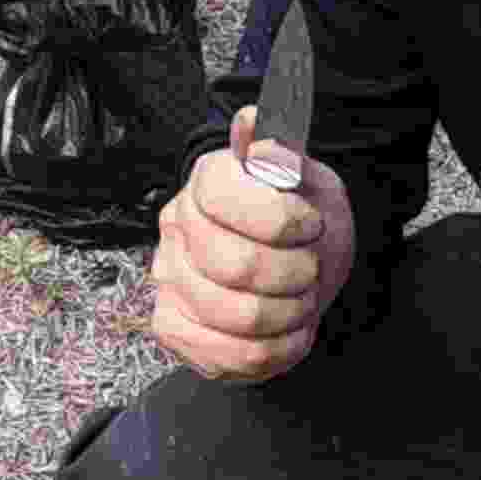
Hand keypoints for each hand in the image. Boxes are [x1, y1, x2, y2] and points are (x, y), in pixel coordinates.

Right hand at [151, 107, 356, 384]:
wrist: (300, 267)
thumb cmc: (303, 225)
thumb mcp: (311, 183)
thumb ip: (283, 156)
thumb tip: (251, 125)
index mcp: (207, 180)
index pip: (225, 197)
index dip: (280, 218)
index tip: (311, 224)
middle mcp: (177, 226)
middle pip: (235, 265)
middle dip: (293, 274)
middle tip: (310, 270)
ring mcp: (169, 279)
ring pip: (238, 315)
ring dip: (289, 314)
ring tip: (300, 300)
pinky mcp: (174, 326)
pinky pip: (229, 354)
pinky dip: (275, 349)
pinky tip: (287, 329)